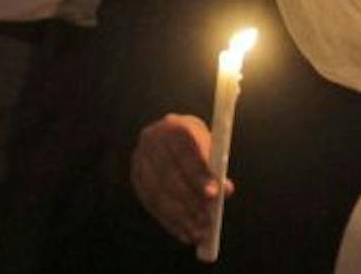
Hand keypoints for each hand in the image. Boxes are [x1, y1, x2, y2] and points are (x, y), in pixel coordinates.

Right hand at [130, 114, 227, 245]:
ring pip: (159, 192)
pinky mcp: (135, 176)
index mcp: (176, 126)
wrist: (171, 137)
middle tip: (207, 222)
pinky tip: (184, 234)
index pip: (186, 150)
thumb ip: (217, 167)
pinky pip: (151, 203)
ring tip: (199, 234)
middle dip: (190, 201)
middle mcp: (153, 138)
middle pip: (170, 174)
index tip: (214, 194)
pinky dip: (169, 221)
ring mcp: (140, 157)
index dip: (199, 173)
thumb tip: (226, 191)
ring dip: (180, 217)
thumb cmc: (198, 146)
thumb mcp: (210, 149)